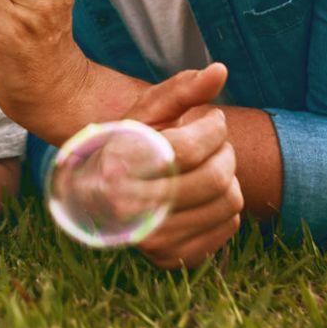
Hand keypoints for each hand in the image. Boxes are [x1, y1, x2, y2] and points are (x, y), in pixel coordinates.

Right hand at [123, 64, 244, 268]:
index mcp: (120, 166)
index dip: (214, 129)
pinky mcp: (172, 258)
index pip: (191, 149)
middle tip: (216, 144)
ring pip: (230, 203)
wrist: (96, 197)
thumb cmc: (126, 145)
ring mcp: (152, 239)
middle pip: (216, 178)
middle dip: (226, 152)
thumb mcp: (146, 111)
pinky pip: (230, 227)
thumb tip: (221, 69)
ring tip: (207, 168)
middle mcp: (131, 208)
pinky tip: (202, 196)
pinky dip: (224, 207)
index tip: (212, 120)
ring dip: (228, 179)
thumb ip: (182, 89)